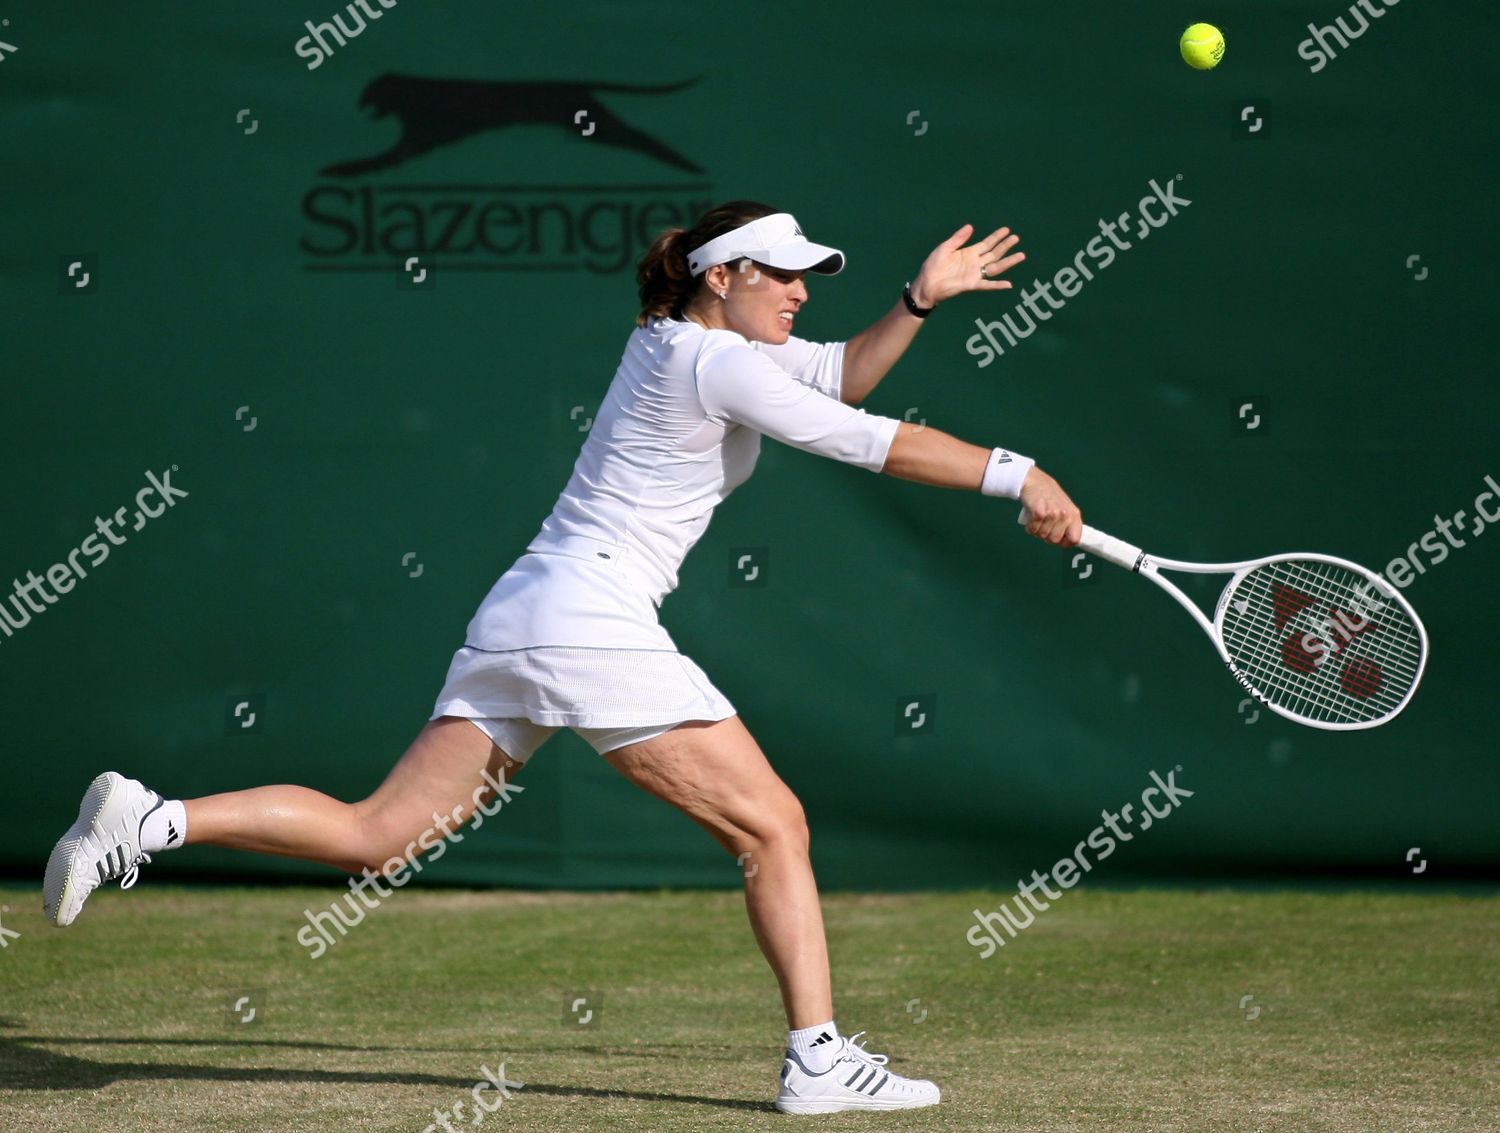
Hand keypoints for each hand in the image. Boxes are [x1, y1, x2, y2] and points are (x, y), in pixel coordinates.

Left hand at [909, 224, 1025, 307]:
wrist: (926, 284)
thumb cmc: (933, 266)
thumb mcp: (945, 248)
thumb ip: (958, 238)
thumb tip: (971, 226)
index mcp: (969, 253)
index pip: (987, 243)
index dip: (997, 237)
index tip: (1007, 230)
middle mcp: (975, 263)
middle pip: (994, 253)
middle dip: (1005, 245)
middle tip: (1016, 238)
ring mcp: (974, 274)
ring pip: (996, 267)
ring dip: (1008, 262)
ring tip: (1021, 255)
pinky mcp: (971, 284)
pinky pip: (987, 285)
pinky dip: (997, 285)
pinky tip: (1008, 285)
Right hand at [1018, 467, 1081, 546]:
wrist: (1034, 481)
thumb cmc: (1048, 495)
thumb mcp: (1064, 507)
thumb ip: (1067, 523)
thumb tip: (1067, 542)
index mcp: (1074, 514)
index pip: (1075, 539)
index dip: (1064, 543)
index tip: (1058, 540)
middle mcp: (1065, 515)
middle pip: (1055, 540)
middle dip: (1046, 535)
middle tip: (1043, 525)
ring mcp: (1053, 514)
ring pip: (1042, 535)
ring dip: (1037, 530)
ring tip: (1037, 519)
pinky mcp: (1039, 513)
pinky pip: (1033, 530)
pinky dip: (1029, 527)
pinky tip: (1031, 518)